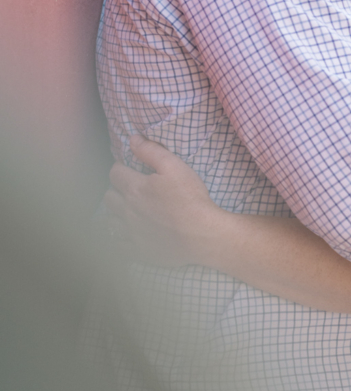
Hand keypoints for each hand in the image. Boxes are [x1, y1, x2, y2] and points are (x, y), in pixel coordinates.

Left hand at [104, 137, 221, 267]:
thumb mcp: (175, 166)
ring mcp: (131, 232)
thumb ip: (151, 151)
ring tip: (125, 210)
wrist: (202, 234)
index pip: (115, 173)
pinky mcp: (137, 250)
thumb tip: (133, 139)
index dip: (120, 168)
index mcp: (135, 188)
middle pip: (109, 197)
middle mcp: (128, 210)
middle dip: (115, 189)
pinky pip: (117, 245)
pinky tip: (125, 233)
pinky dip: (117, 237)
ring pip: (109, 221)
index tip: (128, 168)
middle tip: (127, 188)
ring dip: (114, 213)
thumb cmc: (191, 198)